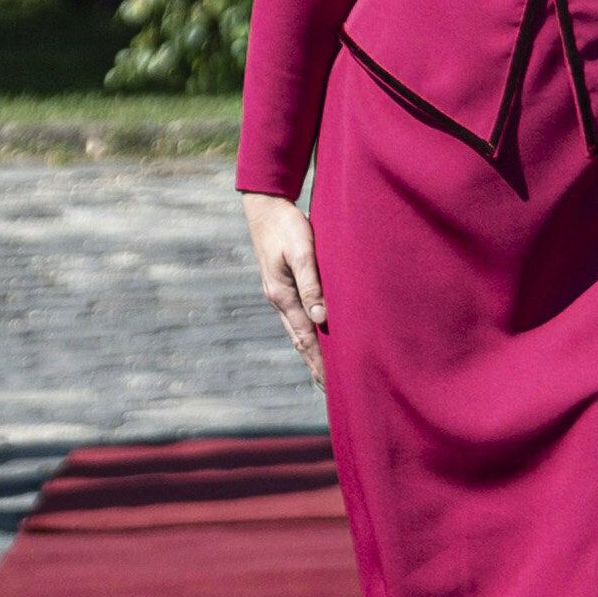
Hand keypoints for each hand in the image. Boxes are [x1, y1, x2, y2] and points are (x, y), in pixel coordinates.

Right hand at [241, 189, 322, 369]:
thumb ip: (312, 283)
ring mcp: (279, 293)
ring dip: (310, 351)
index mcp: (283, 295)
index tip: (332, 384)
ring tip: (322, 372)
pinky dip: (306, 333)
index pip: (306, 337)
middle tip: (330, 389)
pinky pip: (296, 317)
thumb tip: (322, 316)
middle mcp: (279, 299)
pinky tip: (313, 337)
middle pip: (299, 340)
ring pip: (297, 330)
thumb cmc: (287, 226)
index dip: (319, 361)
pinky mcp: (282, 285)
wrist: (265, 206)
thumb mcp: (303, 251)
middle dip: (314, 364)